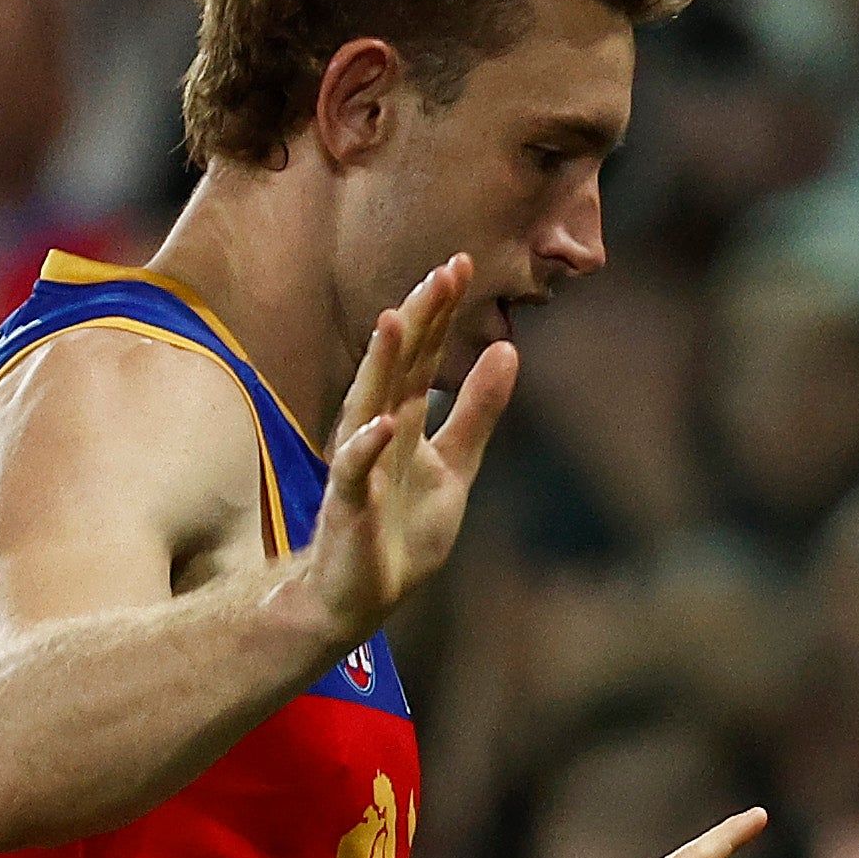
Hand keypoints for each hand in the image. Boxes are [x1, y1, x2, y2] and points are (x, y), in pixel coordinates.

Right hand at [300, 255, 514, 644]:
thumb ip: (478, 411)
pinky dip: (367, 447)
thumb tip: (510, 350)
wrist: (359, 594)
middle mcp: (376, 430)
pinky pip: (354, 471)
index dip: (441, 312)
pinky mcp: (348, 506)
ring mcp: (360, 465)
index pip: (423, 354)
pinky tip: (383, 424)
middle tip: (445, 270)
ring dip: (381, 363)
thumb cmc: (404, 527)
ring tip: (394, 318)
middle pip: (398, 365)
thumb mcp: (456, 465)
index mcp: (404, 417)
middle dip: (419, 320)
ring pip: (369, 403)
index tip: (462, 263)